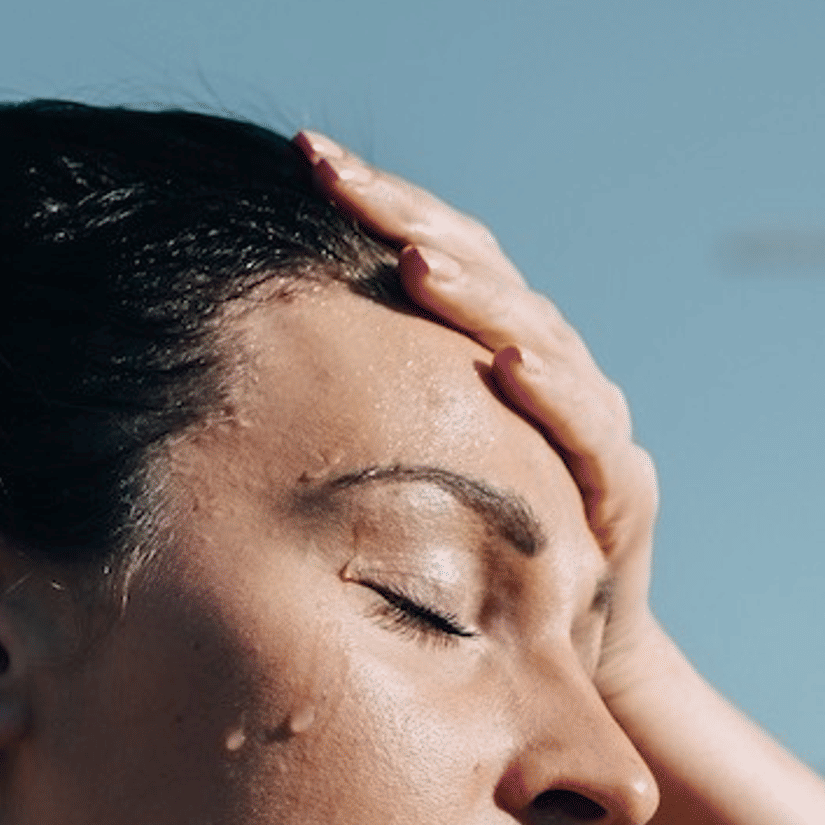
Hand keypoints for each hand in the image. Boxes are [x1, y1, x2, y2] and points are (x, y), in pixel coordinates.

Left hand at [300, 134, 666, 688]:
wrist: (563, 669)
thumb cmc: (457, 577)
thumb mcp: (386, 485)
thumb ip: (337, 422)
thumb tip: (203, 363)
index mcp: (485, 355)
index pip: (436, 251)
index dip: (379, 200)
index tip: (305, 154)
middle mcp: (545, 372)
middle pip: (483, 270)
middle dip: (409, 217)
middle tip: (339, 175)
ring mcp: (590, 427)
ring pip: (538, 333)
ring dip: (477, 296)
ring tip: (413, 262)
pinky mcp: (622, 496)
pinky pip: (589, 432)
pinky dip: (552, 393)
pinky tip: (510, 365)